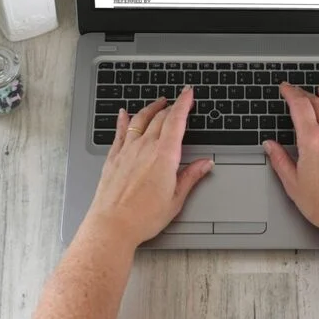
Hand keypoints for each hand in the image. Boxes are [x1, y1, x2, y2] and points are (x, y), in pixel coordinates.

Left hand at [84, 87, 213, 247]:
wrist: (112, 226)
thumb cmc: (143, 217)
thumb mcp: (176, 199)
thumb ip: (191, 177)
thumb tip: (205, 164)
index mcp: (164, 155)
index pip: (177, 121)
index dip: (184, 104)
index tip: (189, 93)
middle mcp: (145, 147)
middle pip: (160, 118)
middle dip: (172, 106)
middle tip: (180, 101)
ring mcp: (127, 151)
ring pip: (140, 120)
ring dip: (151, 109)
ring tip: (158, 103)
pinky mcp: (113, 158)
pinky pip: (120, 132)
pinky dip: (124, 120)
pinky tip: (124, 113)